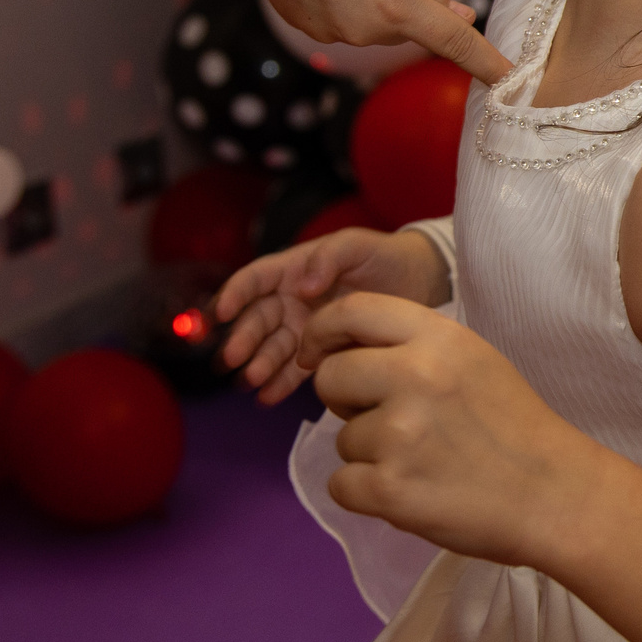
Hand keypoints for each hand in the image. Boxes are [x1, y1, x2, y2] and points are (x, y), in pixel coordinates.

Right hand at [214, 227, 448, 403]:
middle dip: (243, 338)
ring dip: (258, 364)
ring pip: (272, 347)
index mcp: (294, 269)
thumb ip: (328, 258)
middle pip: (258, 319)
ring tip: (251, 380)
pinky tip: (267, 397)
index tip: (221, 312)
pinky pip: (295, 369)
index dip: (235, 293)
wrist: (420, 282)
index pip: (255, 279)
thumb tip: (301, 286)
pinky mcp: (322, 351)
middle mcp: (292, 300)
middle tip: (233, 357)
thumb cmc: (384, 255)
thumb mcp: (357, 245)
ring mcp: (305, 328)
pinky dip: (279, 383)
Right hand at [231, 0, 510, 84]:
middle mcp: (359, 31)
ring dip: (376, 0)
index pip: (454, 43)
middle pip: (409, 28)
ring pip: (373, 25)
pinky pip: (340, 20)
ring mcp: (325, 31)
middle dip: (412, 1)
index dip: (484, 62)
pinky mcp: (300, 23)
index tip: (508, 80)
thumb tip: (459, 19)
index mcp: (395, 7)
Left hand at [310, 292, 601, 564]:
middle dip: (344, 401)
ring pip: (341, 439)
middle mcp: (415, 376)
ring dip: (370, 454)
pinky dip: (368, 494)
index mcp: (439, 339)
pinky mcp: (389, 489)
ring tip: (424, 461)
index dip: (322, 331)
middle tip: (387, 420)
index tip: (315, 352)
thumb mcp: (473, 360)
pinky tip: (413, 490)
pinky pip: (342, 485)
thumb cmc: (514, 427)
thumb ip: (414, 346)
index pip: (352, 310)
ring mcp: (400, 435)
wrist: (554, 494)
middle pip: (331, 377)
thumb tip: (340, 347)